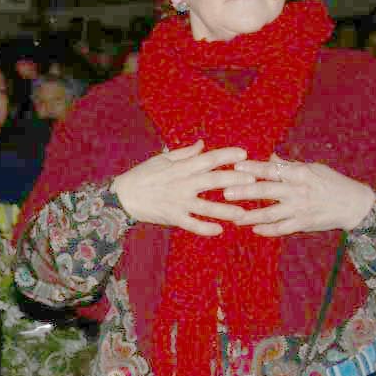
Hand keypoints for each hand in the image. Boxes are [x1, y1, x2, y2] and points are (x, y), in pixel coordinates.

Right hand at [111, 142, 256, 235]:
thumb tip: (203, 144)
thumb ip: (185, 153)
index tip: (243, 154)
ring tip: (243, 213)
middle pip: (212, 181)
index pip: (207, 159)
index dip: (226, 156)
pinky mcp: (173, 218)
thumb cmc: (142, 175)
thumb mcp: (162, 159)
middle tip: (252, 180)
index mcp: (181, 168)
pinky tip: (219, 230)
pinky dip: (204, 228)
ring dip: (225, 210)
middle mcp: (183, 184)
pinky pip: (191, 224)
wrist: (122, 197)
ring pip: (206, 206)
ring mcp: (178, 202)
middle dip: (233, 180)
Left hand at [220, 155, 375, 237]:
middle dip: (244, 192)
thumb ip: (289, 165)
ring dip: (251, 216)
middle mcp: (298, 190)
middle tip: (225, 193)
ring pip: (270, 214)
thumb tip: (270, 156)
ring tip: (234, 217)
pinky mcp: (304, 224)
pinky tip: (254, 229)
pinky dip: (268, 230)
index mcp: (300, 173)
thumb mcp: (313, 168)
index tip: (235, 167)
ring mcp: (300, 209)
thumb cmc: (332, 182)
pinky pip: (282, 229)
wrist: (354, 204)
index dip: (253, 168)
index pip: (272, 169)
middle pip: (266, 190)